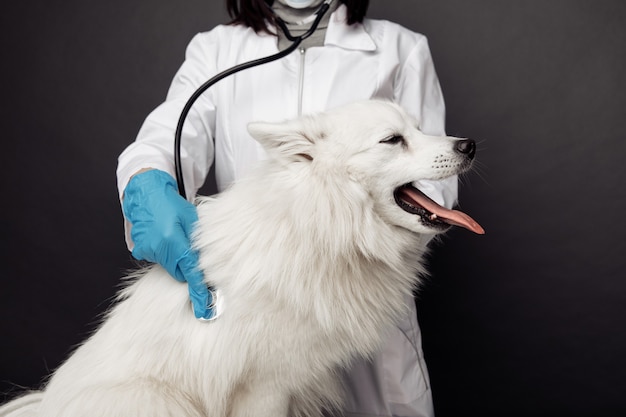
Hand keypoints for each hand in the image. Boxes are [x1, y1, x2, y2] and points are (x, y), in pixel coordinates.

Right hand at [122, 169, 214, 319]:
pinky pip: (159, 258)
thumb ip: (198, 243)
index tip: (204, 307)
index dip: (198, 291)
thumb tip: (208, 263)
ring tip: (177, 238)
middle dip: (189, 268)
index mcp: (173, 241)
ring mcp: (147, 250)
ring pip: (170, 265)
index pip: (190, 272)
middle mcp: (158, 248)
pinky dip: (166, 252)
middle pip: (180, 271)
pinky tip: (167, 237)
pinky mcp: (141, 249)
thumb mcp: (192, 219)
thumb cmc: (171, 203)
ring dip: (177, 258)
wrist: (146, 192)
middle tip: (196, 259)